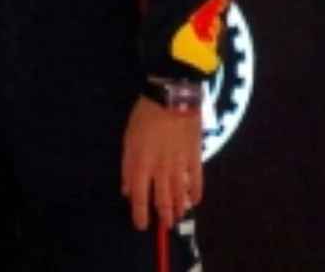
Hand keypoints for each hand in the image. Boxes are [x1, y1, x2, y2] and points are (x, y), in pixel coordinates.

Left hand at [121, 96, 203, 233]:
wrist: (172, 98)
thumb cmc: (144, 116)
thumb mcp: (128, 140)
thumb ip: (128, 167)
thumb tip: (128, 191)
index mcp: (141, 164)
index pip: (140, 198)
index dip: (140, 214)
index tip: (141, 225)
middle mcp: (161, 170)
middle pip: (164, 200)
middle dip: (164, 215)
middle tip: (165, 225)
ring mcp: (181, 165)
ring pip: (181, 194)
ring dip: (179, 208)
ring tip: (178, 216)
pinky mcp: (196, 158)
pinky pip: (197, 181)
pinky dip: (196, 193)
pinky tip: (195, 200)